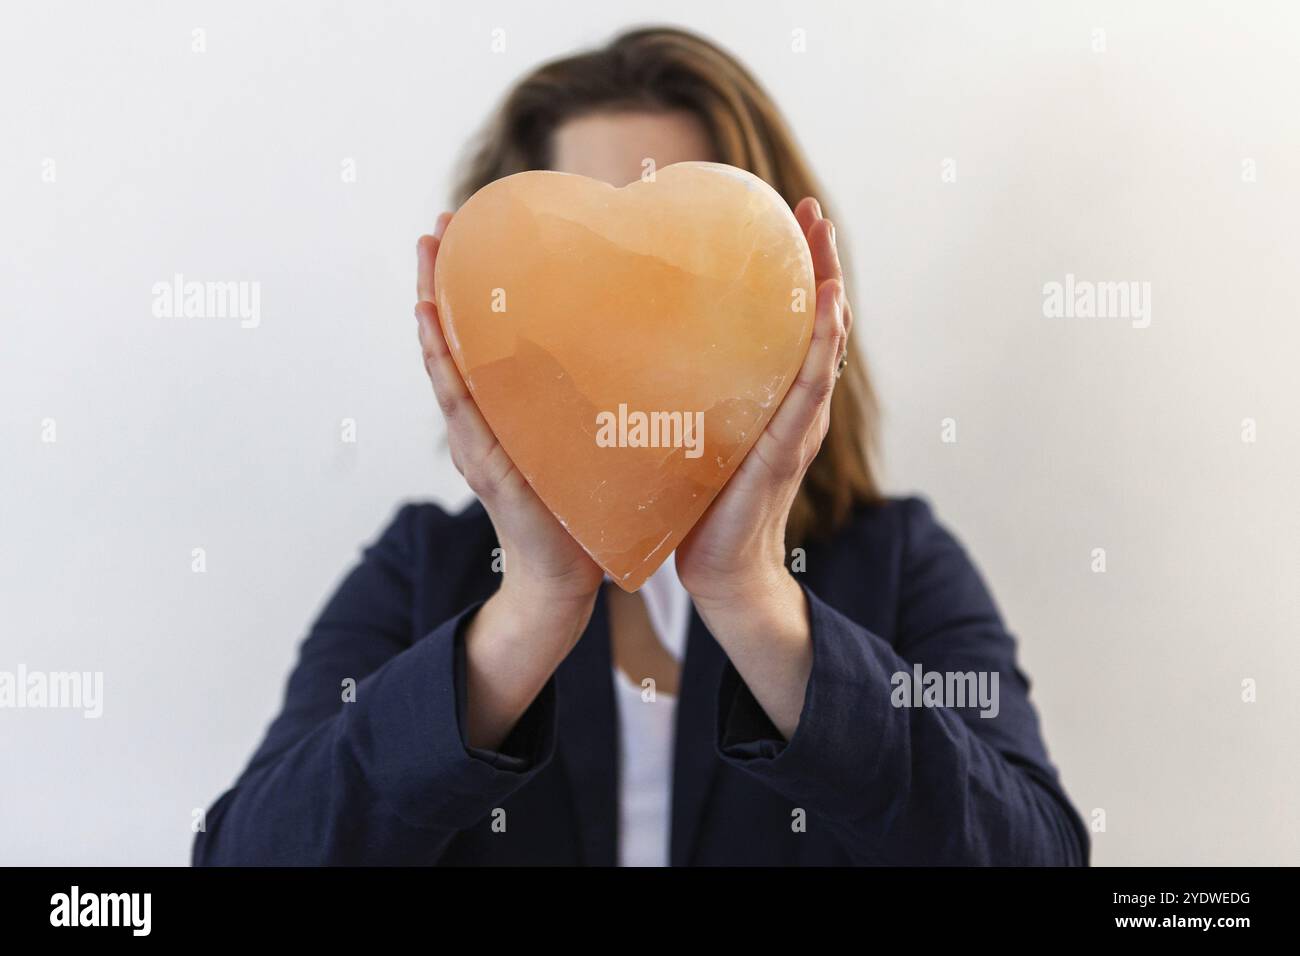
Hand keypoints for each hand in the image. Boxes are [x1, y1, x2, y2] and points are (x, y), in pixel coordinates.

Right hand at [416, 215, 603, 611]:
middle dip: (437, 283)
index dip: (465, 292)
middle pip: (449, 342)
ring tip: (424, 258)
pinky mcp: (486, 466)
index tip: (466, 235)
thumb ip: (586, 401)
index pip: (475, 343)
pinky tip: (431, 324)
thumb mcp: (581, 441)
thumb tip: (629, 345)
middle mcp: (478, 424)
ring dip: (430, 310)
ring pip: (445, 365)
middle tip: (435, 226)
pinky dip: (442, 364)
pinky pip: (460, 407)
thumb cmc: (578, 512)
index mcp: (500, 415)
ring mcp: (476, 444)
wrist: (565, 579)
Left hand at [675, 198, 850, 609]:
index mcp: (770, 398)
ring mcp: (796, 426)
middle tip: (810, 209)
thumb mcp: (688, 433)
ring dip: (828, 291)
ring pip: (823, 346)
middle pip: (817, 321)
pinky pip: (811, 390)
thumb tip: (624, 343)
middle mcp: (793, 405)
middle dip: (819, 263)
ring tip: (825, 241)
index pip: (789, 323)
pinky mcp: (785, 449)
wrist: (719, 570)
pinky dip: (822, 347)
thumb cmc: (698, 505)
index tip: (786, 217)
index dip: (794, 271)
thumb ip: (679, 392)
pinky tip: (828, 309)